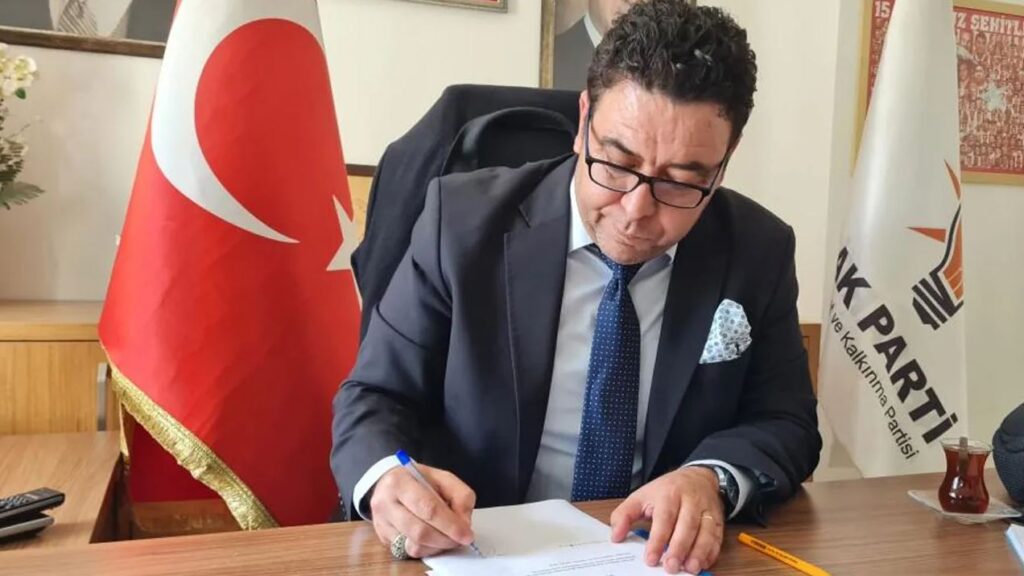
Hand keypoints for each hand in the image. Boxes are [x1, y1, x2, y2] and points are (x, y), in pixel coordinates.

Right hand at [369, 464, 475, 558]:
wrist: (389, 482)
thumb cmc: (418, 480)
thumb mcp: (443, 477)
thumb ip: (460, 495)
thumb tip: (464, 523)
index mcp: (400, 482)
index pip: (428, 508)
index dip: (450, 525)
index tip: (466, 534)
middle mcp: (385, 503)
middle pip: (420, 531)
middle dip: (445, 539)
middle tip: (460, 540)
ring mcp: (381, 523)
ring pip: (414, 546)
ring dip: (437, 546)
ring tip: (447, 538)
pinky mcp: (382, 538)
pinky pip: (408, 552)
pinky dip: (426, 549)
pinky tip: (432, 539)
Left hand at [610, 467, 724, 573]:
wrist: (698, 477)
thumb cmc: (667, 490)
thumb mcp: (641, 496)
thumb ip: (624, 515)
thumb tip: (616, 537)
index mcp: (669, 493)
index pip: (664, 518)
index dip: (657, 540)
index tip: (650, 559)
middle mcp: (690, 501)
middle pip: (687, 526)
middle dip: (679, 548)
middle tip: (670, 567)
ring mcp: (706, 510)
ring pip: (706, 532)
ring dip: (698, 552)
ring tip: (689, 568)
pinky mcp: (718, 520)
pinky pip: (717, 537)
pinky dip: (712, 552)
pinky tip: (703, 563)